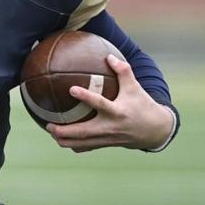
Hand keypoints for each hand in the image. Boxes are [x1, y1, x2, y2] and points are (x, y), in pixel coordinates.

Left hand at [46, 56, 176, 151]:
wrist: (154, 131)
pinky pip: (86, 147)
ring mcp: (107, 139)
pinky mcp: (106, 144)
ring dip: (65, 140)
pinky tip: (63, 139)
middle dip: (65, 131)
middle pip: (84, 132)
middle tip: (49, 125)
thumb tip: (108, 56)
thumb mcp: (135, 87)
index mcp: (118, 112)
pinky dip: (74, 145)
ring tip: (51, 132)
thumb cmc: (143, 105)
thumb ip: (123, 70)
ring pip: (82, 144)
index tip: (71, 89)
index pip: (100, 104)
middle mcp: (111, 127)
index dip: (86, 97)